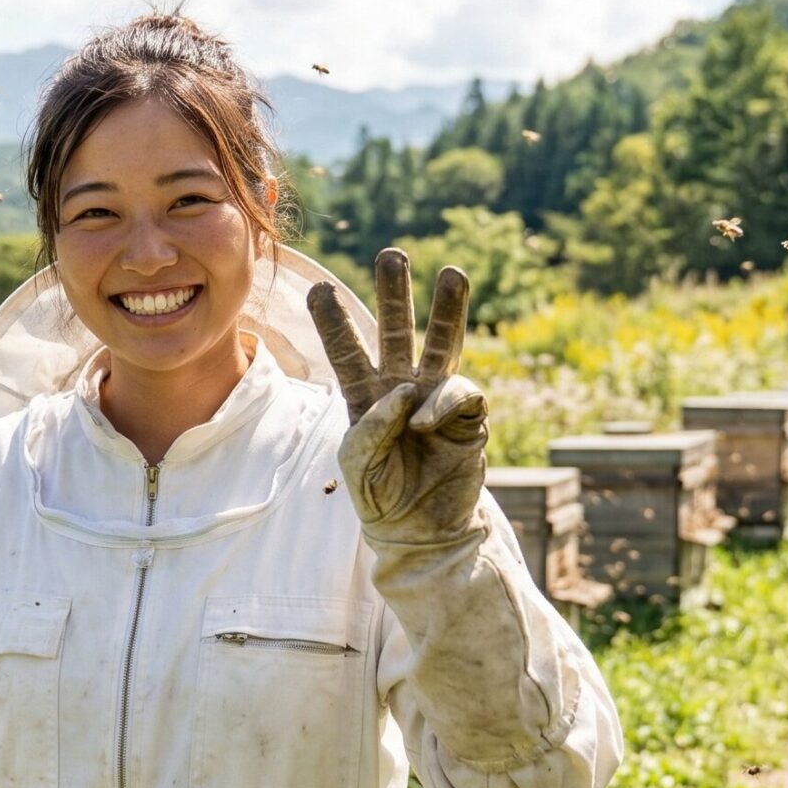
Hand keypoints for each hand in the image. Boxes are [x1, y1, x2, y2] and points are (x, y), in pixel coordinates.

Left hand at [309, 249, 488, 543]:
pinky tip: (425, 424)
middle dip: (395, 294)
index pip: (347, 351)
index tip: (318, 290)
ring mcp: (436, 396)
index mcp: (365, 395)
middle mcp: (402, 386)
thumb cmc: (382, 497)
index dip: (335, 323)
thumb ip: (371, 429)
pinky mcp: (468, 414)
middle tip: (391, 256)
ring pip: (441, 343)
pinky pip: (459, 390)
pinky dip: (443, 401)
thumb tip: (403, 392)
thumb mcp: (357, 466)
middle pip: (396, 331)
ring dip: (447, 310)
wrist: (422, 531)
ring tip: (454, 272)